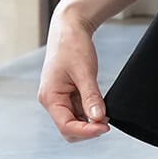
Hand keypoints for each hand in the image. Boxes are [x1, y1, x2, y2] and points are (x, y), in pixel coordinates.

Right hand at [37, 6, 110, 141]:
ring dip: (89, 122)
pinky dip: (89, 112)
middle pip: (68, 128)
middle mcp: (51, 100)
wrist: (69, 27)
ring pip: (73, 121)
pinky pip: (77, 110)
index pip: (66, 126)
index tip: (106, 128)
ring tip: (106, 115)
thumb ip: (91, 96)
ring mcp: (59, 97)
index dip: (86, 131)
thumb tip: (98, 118)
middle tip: (107, 123)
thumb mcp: (84, 71)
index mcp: (50, 97)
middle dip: (87, 130)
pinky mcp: (67, 93)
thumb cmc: (73, 45)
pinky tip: (100, 108)